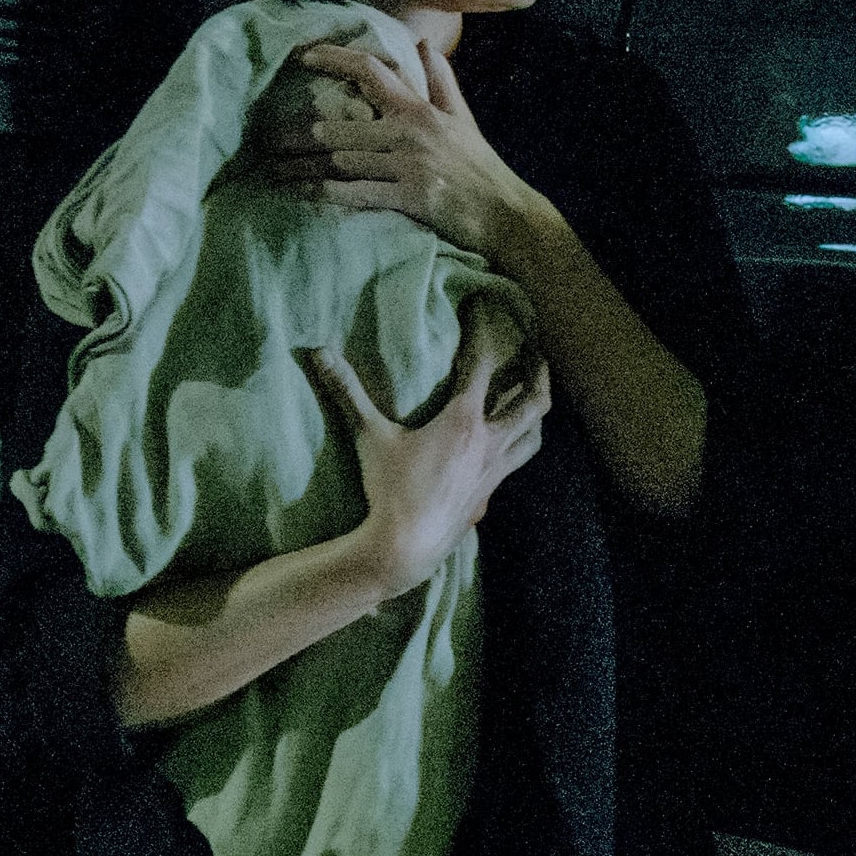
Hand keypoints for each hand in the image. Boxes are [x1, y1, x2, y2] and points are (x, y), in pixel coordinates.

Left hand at [257, 36, 548, 260]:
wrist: (506, 214)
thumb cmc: (481, 168)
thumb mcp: (463, 119)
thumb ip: (442, 82)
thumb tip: (424, 45)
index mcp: (420, 110)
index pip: (373, 73)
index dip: (335, 60)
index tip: (303, 57)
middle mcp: (410, 132)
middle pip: (340, 128)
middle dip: (296, 134)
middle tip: (262, 138)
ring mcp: (409, 166)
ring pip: (342, 162)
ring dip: (302, 168)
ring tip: (272, 170)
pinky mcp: (411, 198)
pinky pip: (359, 193)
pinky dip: (329, 194)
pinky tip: (304, 194)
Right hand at [296, 326, 549, 597]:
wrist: (405, 547)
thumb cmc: (389, 489)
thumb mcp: (368, 436)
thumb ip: (347, 391)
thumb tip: (318, 351)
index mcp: (464, 421)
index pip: (483, 364)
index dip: (485, 331)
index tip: (484, 308)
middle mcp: (489, 442)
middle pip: (531, 400)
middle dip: (537, 372)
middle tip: (536, 354)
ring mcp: (494, 470)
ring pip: (532, 434)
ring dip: (536, 412)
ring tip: (534, 397)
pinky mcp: (490, 493)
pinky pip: (516, 462)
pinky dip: (520, 445)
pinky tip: (509, 447)